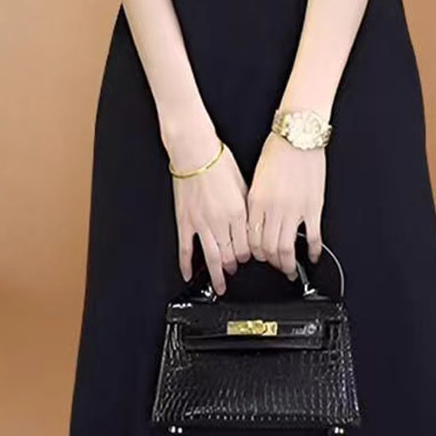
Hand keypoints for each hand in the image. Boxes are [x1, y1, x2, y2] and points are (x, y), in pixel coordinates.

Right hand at [167, 131, 252, 295]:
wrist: (195, 151)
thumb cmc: (218, 161)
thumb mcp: (243, 183)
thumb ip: (247, 206)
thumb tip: (250, 222)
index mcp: (238, 211)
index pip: (247, 244)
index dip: (249, 255)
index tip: (249, 258)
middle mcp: (221, 221)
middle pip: (231, 254)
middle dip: (234, 266)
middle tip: (235, 270)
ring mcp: (201, 223)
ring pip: (211, 257)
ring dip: (217, 274)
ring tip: (220, 284)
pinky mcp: (185, 222)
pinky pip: (185, 249)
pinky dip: (186, 265)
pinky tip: (189, 274)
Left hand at [246, 131, 324, 277]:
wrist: (298, 135)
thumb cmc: (278, 150)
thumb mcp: (257, 178)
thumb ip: (256, 202)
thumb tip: (257, 223)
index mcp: (257, 200)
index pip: (251, 238)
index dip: (254, 253)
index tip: (259, 256)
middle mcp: (274, 208)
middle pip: (268, 249)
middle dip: (270, 262)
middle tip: (275, 265)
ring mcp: (295, 210)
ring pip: (287, 248)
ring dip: (287, 263)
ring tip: (290, 267)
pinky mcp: (314, 207)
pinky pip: (314, 237)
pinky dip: (314, 251)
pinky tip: (313, 256)